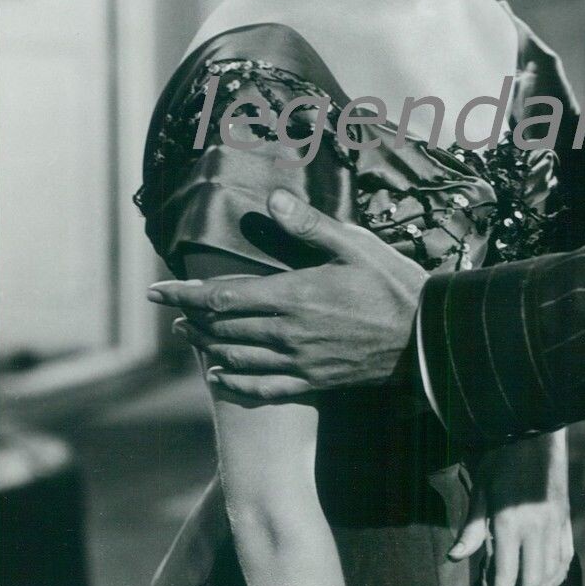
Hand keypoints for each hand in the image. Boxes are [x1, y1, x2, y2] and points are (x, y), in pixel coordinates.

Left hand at [149, 189, 427, 400]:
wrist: (426, 337)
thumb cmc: (393, 284)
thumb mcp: (355, 244)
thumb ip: (309, 225)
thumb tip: (273, 200)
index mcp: (293, 295)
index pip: (223, 296)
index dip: (185, 294)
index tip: (157, 291)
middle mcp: (288, 332)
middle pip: (222, 328)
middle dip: (190, 318)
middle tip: (169, 311)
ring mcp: (300, 360)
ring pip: (237, 356)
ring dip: (206, 346)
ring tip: (188, 335)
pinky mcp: (314, 380)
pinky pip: (263, 386)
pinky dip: (235, 381)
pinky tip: (220, 376)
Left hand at [450, 431, 572, 585]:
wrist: (537, 432)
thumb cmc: (502, 459)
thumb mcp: (481, 489)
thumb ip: (472, 527)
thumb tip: (455, 557)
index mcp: (512, 522)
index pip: (505, 573)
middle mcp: (537, 527)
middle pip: (533, 580)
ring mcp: (556, 523)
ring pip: (552, 571)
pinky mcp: (565, 518)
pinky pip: (565, 555)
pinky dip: (559, 576)